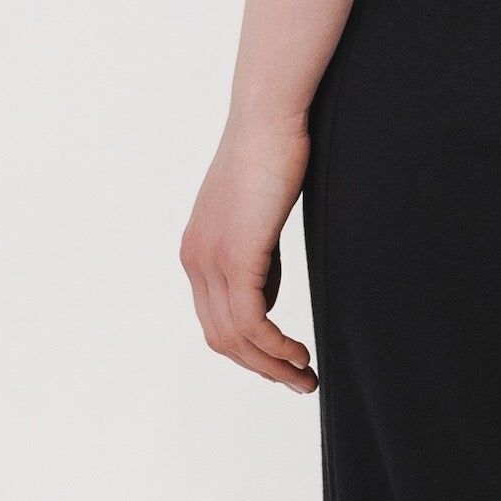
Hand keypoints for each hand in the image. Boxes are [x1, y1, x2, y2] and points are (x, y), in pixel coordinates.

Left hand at [181, 114, 315, 391]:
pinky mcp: (234, 257)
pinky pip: (250, 321)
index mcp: (197, 252)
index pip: (216, 319)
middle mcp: (195, 260)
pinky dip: (275, 347)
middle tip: (299, 382)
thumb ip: (257, 258)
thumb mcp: (259, 217)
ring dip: (271, 365)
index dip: (249, 350)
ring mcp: (210, 260)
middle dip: (261, 368)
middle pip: (220, 338)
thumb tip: (265, 295)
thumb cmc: (273, 154)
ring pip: (234, 338)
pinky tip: (299, 353)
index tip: (283, 363)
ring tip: (305, 377)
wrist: (269, 119)